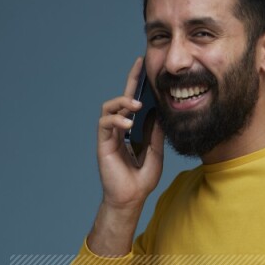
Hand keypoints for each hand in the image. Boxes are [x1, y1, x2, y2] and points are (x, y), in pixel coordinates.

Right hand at [96, 55, 164, 208]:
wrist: (131, 198)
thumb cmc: (141, 180)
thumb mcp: (156, 153)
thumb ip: (156, 134)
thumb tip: (161, 113)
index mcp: (132, 129)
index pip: (135, 103)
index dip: (139, 85)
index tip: (146, 67)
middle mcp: (120, 129)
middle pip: (122, 99)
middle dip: (131, 81)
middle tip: (139, 66)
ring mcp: (110, 135)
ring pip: (110, 107)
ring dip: (123, 102)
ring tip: (136, 106)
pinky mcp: (103, 143)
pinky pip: (105, 123)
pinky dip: (116, 120)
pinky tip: (128, 124)